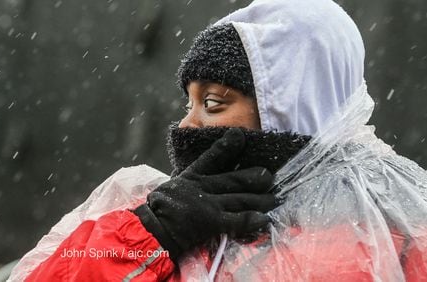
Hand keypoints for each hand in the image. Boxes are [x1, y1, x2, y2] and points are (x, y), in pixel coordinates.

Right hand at [133, 128, 278, 259]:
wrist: (152, 229)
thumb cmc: (161, 210)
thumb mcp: (174, 187)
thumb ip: (190, 181)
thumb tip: (203, 179)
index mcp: (192, 176)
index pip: (211, 157)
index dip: (227, 146)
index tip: (239, 136)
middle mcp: (202, 186)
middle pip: (235, 179)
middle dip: (255, 177)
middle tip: (269, 176)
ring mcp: (208, 204)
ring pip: (241, 198)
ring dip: (261, 199)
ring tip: (274, 199)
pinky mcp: (211, 222)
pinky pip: (237, 220)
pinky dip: (252, 219)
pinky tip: (264, 219)